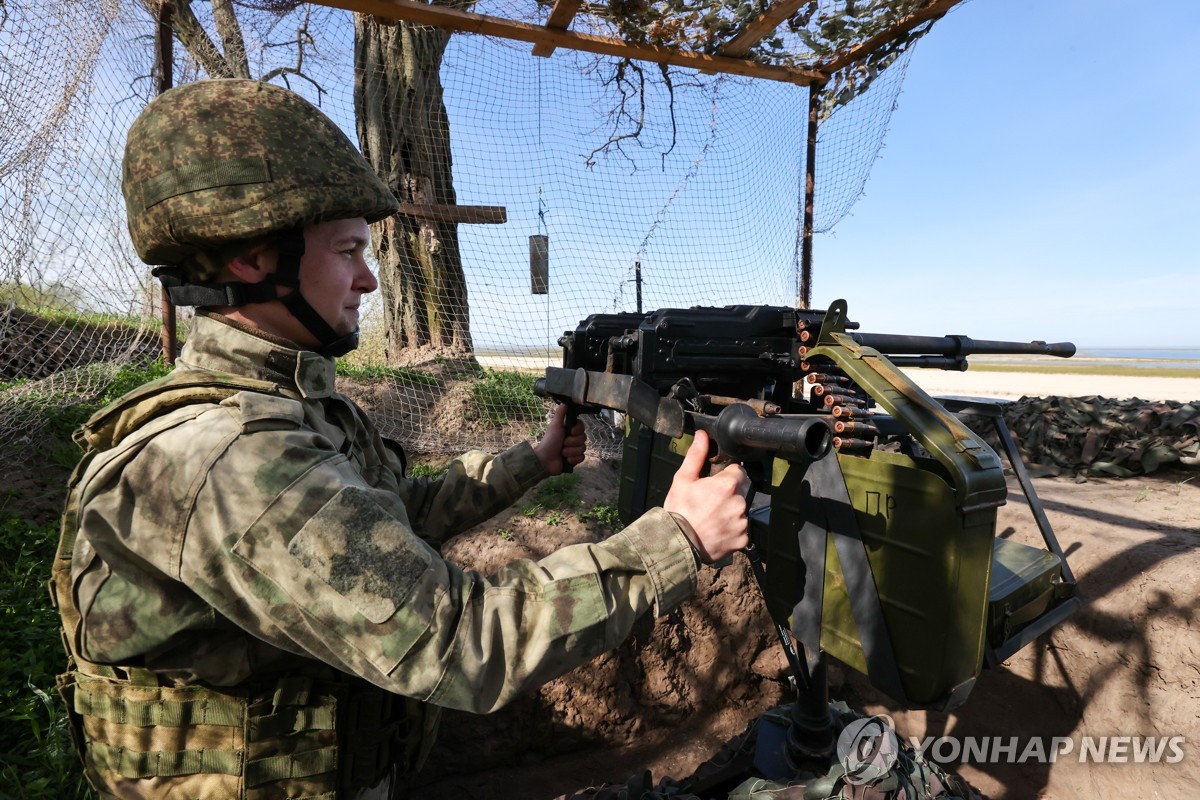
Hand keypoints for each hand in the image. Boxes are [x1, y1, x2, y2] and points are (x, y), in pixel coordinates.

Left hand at [534, 404, 586, 474]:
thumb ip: (560, 414)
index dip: (578, 430)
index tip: (571, 432)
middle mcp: (573, 439)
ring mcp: (574, 450)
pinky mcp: (575, 459)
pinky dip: (574, 459)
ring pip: (583, 448)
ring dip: (571, 451)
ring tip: (562, 453)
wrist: (545, 460)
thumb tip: (565, 403)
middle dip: (573, 442)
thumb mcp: (555, 426)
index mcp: (569, 430)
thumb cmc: (549, 441)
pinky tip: (566, 460)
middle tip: (563, 443)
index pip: (582, 427)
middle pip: (583, 438)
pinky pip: (582, 457)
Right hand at [663, 430, 749, 563]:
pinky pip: (741, 530)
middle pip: (741, 490)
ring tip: (712, 517)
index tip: (715, 483)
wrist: (677, 543)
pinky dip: (732, 530)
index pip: (738, 471)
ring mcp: (742, 522)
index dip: (727, 475)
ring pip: (741, 510)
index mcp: (727, 485)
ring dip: (731, 511)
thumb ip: (696, 456)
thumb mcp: (683, 479)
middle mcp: (739, 503)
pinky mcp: (742, 539)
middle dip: (729, 493)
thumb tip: (702, 435)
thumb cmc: (679, 511)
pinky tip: (717, 530)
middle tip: (710, 501)